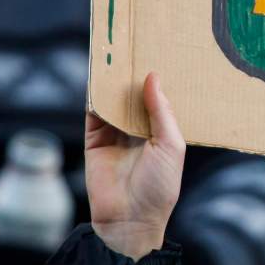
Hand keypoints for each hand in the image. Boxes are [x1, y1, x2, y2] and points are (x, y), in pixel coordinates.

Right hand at [85, 72, 184, 259]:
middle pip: (135, 97)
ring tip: (117, 55)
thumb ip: (161, 111)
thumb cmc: (160, 185)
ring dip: (114, 82)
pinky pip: (94, 113)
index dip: (159, 81)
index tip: (161, 54)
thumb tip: (152, 77)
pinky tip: (99, 77)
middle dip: (135, 76)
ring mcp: (116, 135)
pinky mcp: (94, 140)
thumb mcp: (170, 145)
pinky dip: (95, 96)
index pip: (159, 101)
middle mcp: (139, 131)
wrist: (129, 219)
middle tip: (136, 45)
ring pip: (114, 102)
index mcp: (162, 133)